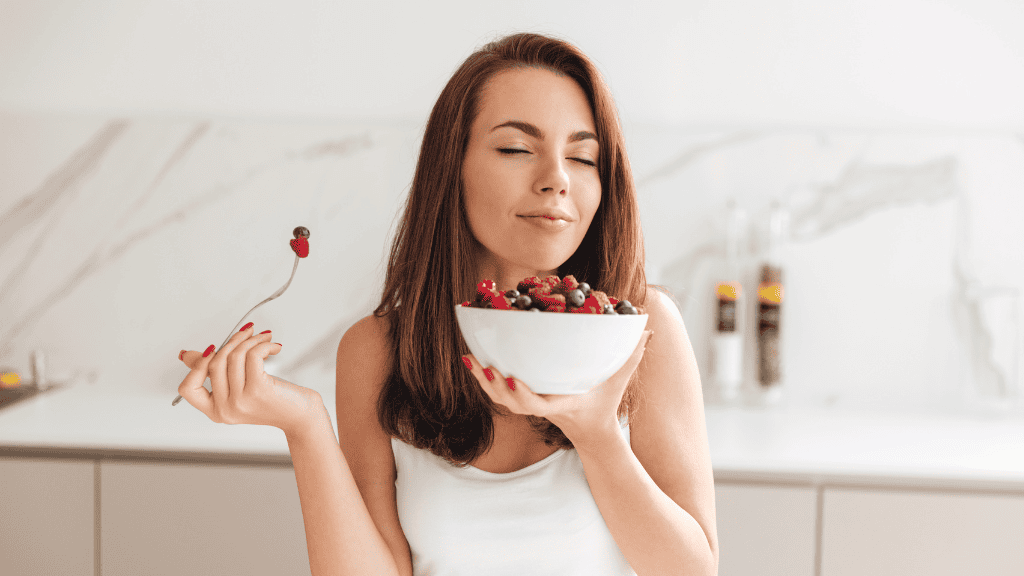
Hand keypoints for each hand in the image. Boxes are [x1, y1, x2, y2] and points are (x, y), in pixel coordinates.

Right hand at [176, 325, 321, 435]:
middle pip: (214, 363)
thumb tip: (187, 355)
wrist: (300, 417)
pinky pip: (252, 355)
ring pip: (233, 356)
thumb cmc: (274, 402)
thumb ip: (215, 375)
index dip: (195, 365)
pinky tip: (272, 346)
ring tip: (262, 337)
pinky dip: (262, 344)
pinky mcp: (258, 389)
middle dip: (232, 342)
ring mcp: (240, 401)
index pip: (187, 389)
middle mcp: (225, 409)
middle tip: (248, 333)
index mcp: (216, 411)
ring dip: (250, 340)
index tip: (211, 348)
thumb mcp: (239, 390)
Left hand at [464, 330, 652, 444]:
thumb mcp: (620, 382)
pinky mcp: (524, 400)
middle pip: (511, 403)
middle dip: (495, 387)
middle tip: (484, 366)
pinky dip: (485, 379)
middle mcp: (542, 407)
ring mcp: (532, 405)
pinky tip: (474, 360)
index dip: (522, 395)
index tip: (512, 379)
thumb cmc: (605, 404)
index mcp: (561, 404)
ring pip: (501, 399)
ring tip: (471, 359)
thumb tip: (647, 330)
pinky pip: (500, 393)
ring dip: (484, 382)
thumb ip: (633, 357)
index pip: (537, 404)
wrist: (593, 431)